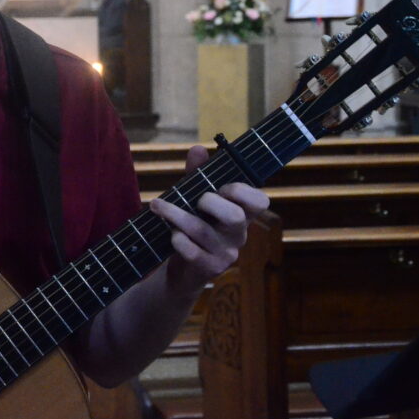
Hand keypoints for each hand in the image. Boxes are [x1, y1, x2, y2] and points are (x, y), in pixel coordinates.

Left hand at [149, 145, 269, 294]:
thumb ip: (197, 175)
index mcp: (241, 214)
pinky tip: (171, 235)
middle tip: (196, 200)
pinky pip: (191, 251)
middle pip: (235, 216)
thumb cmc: (193, 226)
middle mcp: (238, 235)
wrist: (182, 270)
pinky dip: (177, 239)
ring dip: (176, 215)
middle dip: (210, 202)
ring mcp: (226, 254)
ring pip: (203, 231)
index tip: (222, 187)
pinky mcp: (209, 269)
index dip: (242, 191)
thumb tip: (198, 149)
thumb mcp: (194, 199)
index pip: (261, 202)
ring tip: (158, 206)